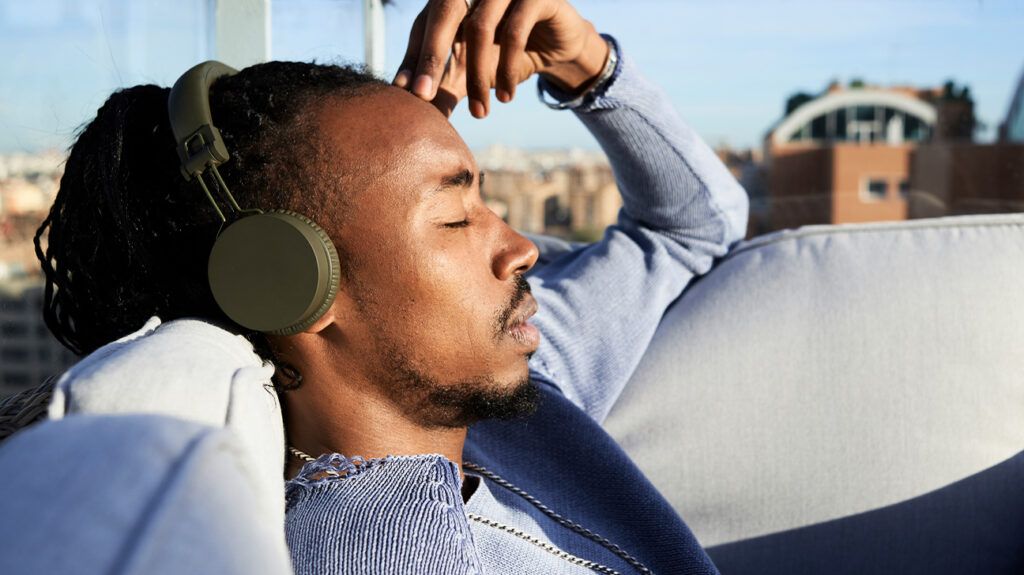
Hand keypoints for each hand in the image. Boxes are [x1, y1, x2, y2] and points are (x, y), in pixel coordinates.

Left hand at [393, 0, 608, 117]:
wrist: (558, 46)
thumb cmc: (507, 55)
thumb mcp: (471, 70)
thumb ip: (443, 85)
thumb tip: (413, 113)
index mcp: (453, 0)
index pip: (424, 24)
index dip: (413, 57)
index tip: (405, 93)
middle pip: (443, 14)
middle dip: (431, 58)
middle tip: (422, 96)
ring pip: (480, 28)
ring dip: (477, 75)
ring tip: (480, 111)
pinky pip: (515, 32)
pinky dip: (507, 68)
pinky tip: (505, 97)